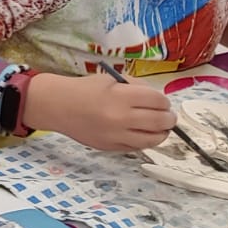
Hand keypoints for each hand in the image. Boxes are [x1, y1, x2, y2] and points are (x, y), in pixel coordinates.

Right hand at [29, 72, 173, 151]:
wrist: (58, 106)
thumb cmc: (84, 89)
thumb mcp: (111, 80)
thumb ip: (135, 87)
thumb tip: (157, 100)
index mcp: (122, 96)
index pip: (158, 101)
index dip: (164, 102)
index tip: (163, 102)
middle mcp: (121, 117)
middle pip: (160, 121)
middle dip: (168, 118)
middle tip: (168, 117)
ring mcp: (116, 135)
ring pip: (152, 139)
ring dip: (161, 133)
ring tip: (161, 128)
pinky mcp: (111, 147)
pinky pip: (137, 147)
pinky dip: (144, 141)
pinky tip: (142, 134)